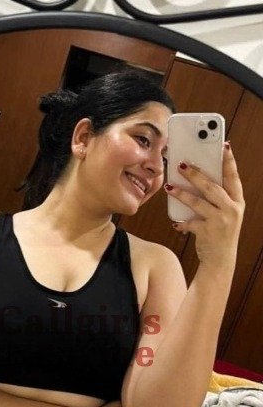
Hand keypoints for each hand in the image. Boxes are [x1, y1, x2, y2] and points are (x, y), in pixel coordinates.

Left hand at [165, 142, 244, 268]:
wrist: (220, 261)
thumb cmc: (219, 233)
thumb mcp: (225, 214)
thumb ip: (217, 198)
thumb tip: (196, 177)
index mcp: (237, 202)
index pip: (233, 177)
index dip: (229, 161)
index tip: (224, 145)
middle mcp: (232, 209)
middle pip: (212, 187)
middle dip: (196, 174)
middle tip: (182, 164)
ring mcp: (221, 221)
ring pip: (198, 202)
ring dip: (182, 193)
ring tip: (170, 186)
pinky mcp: (208, 232)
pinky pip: (190, 222)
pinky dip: (181, 222)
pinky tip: (175, 221)